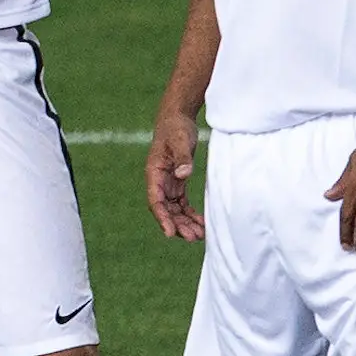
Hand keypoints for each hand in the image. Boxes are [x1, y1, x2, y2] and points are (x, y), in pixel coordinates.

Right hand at [146, 108, 205, 240]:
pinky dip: (190, 214)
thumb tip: (183, 175)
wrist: (177, 118)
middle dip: (178, 225)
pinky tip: (201, 223)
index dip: (162, 218)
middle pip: (166, 210)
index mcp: (154, 173)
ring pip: (174, 210)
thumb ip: (182, 158)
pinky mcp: (177, 182)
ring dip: (185, 223)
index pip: (156, 201)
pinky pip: (182, 204)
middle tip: (193, 237)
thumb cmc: (176, 128)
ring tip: (199, 236)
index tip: (170, 233)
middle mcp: (159, 182)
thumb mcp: (180, 140)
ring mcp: (168, 184)